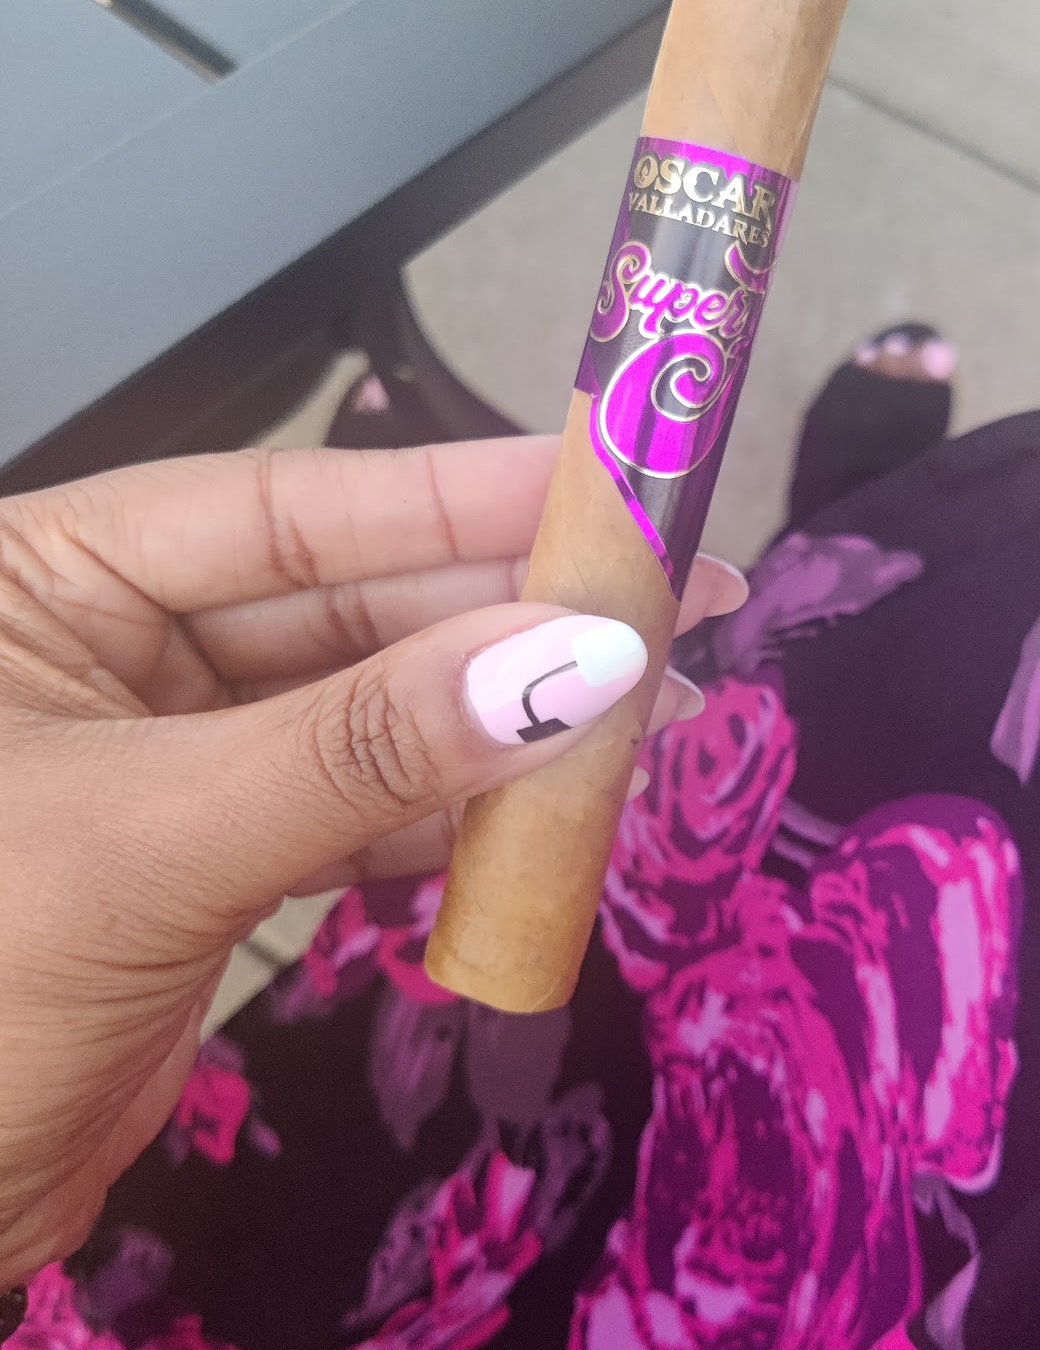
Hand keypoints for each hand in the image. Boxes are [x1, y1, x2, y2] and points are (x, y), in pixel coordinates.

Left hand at [0, 440, 743, 1284]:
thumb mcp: (156, 841)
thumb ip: (367, 748)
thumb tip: (577, 662)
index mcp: (45, 582)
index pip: (280, 507)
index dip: (454, 495)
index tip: (608, 489)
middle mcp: (109, 645)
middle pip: (345, 606)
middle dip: (502, 618)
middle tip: (668, 608)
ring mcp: (167, 756)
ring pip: (368, 715)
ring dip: (499, 723)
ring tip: (647, 708)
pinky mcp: (211, 860)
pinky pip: (358, 812)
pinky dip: (454, 820)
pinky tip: (555, 809)